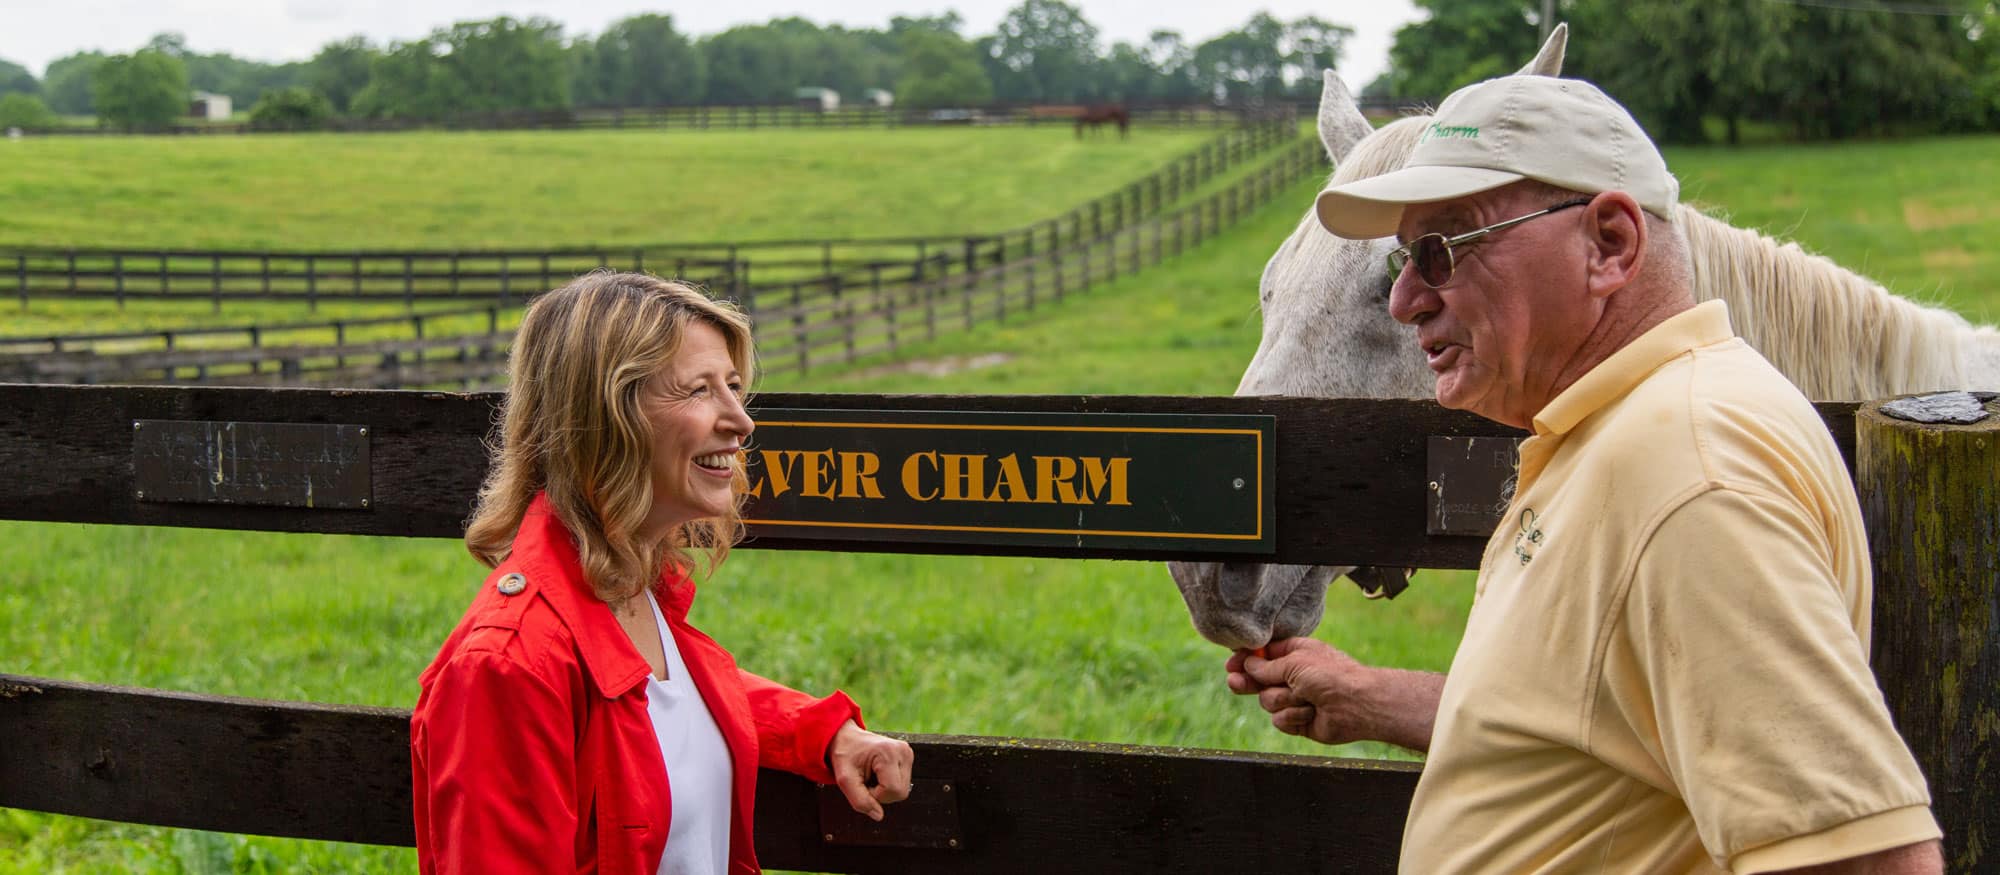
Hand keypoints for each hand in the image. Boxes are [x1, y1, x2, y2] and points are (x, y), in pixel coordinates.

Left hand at [826, 720, 913, 820]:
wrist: (847, 738)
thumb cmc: (844, 756)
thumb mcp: (844, 779)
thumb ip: (859, 800)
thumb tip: (879, 816)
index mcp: (889, 753)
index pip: (892, 790)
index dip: (875, 795)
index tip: (862, 783)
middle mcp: (903, 751)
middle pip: (901, 793)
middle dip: (881, 794)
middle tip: (866, 781)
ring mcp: (908, 753)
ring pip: (903, 790)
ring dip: (885, 790)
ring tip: (872, 776)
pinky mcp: (908, 757)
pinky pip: (903, 783)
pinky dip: (889, 785)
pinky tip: (879, 774)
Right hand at [1226, 637, 1379, 745]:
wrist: (1356, 706)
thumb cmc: (1331, 675)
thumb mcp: (1295, 662)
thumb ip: (1267, 666)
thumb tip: (1248, 664)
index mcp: (1296, 654)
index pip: (1263, 656)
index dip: (1246, 660)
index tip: (1231, 665)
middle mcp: (1294, 676)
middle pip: (1259, 679)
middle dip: (1248, 682)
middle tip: (1235, 683)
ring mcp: (1296, 699)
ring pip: (1268, 701)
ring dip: (1283, 700)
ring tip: (1304, 698)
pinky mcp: (1298, 721)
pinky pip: (1279, 720)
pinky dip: (1293, 716)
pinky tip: (1310, 714)